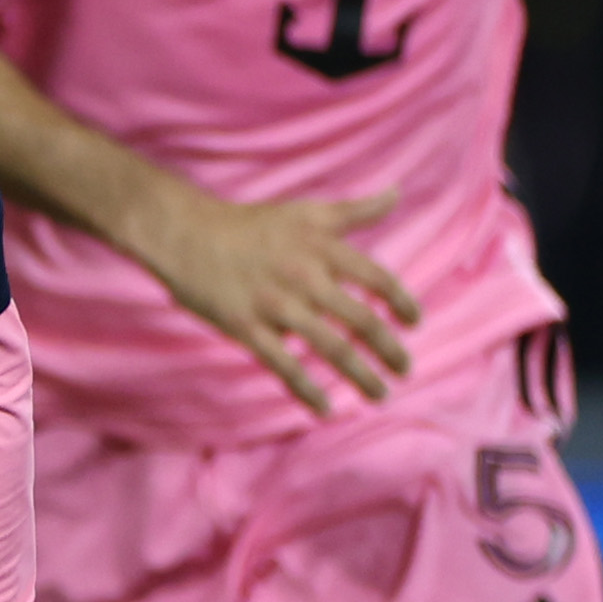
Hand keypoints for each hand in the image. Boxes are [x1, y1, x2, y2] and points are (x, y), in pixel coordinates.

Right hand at [134, 182, 419, 414]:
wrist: (189, 235)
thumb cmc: (252, 225)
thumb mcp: (307, 211)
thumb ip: (356, 210)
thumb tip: (397, 193)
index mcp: (322, 247)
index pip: (377, 278)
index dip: (401, 303)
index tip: (413, 322)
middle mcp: (306, 277)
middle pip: (361, 321)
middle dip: (389, 350)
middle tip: (405, 369)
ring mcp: (277, 305)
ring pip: (331, 348)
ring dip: (361, 376)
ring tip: (379, 394)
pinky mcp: (248, 328)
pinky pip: (285, 366)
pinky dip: (308, 391)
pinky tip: (326, 409)